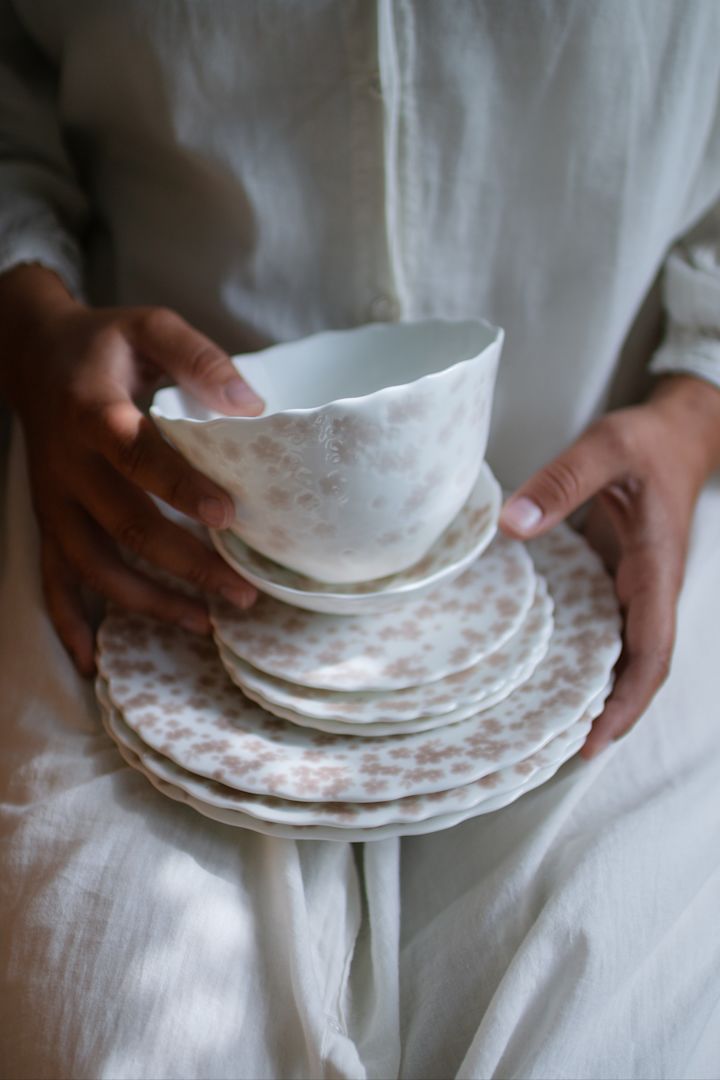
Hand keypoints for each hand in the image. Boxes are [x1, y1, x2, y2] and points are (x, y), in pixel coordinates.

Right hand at [0, 265, 264, 675]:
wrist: (32, 353)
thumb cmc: (104, 343)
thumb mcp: (149, 327)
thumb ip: (200, 358)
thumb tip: (253, 406)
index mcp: (93, 412)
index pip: (137, 454)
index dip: (180, 487)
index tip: (228, 517)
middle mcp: (68, 464)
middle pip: (125, 524)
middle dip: (186, 564)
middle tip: (243, 591)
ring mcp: (54, 500)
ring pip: (95, 564)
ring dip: (148, 601)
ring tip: (205, 623)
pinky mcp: (50, 520)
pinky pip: (52, 579)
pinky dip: (69, 623)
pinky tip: (92, 660)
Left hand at [499, 375, 719, 757]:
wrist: (676, 434)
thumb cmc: (646, 442)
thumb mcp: (605, 448)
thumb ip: (561, 483)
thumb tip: (511, 527)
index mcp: (655, 570)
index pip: (652, 652)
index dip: (627, 702)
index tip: (593, 740)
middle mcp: (650, 590)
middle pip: (639, 671)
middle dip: (608, 716)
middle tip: (558, 754)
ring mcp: (636, 588)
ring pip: (623, 656)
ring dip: (595, 693)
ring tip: (545, 728)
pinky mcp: (619, 580)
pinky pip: (606, 631)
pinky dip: (585, 659)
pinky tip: (546, 672)